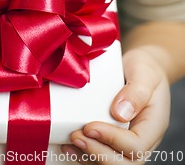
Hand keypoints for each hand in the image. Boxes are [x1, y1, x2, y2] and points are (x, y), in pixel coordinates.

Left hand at [62, 48, 170, 163]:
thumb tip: (120, 114)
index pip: (136, 146)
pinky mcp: (114, 139)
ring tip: (68, 143)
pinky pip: (102, 154)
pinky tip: (69, 145)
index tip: (90, 126)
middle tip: (76, 136)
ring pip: (112, 163)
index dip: (112, 140)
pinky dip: (85, 154)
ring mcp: (127, 142)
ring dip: (88, 157)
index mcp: (153, 126)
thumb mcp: (144, 73)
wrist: (142, 67)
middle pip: (124, 163)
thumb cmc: (145, 68)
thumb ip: (136, 92)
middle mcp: (142, 140)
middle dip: (98, 154)